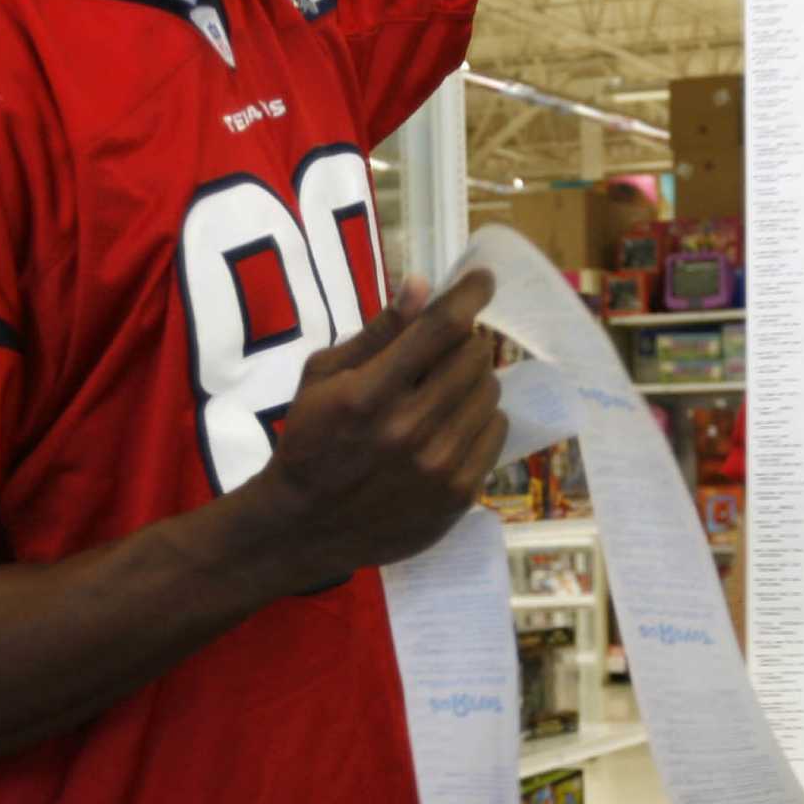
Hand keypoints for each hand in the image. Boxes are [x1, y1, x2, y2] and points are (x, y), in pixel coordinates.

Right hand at [248, 269, 507, 587]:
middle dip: (466, 340)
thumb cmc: (312, 440)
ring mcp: (439, 466)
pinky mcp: (459, 494)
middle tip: (449, 346)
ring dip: (474, 379)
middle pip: (474, 357)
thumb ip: (378, 333)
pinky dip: (481, 417)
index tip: (483, 278)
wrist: (308, 525)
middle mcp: (409, 430)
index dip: (469, 294)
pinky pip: (495, 431)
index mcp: (369, 394)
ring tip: (446, 388)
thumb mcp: (324, 377)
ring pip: (489, 392)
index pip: (440, 328)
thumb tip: (422, 285)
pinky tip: (454, 421)